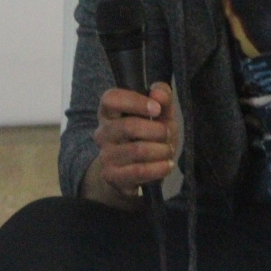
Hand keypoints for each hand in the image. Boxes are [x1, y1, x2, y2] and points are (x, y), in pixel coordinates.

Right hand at [90, 82, 176, 202]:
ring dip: (161, 150)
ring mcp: (105, 155)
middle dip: (158, 131)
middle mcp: (102, 132)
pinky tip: (167, 165)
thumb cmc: (148, 135)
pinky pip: (138, 171)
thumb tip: (158, 95)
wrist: (136, 171)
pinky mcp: (111, 175)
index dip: (135, 101)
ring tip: (168, 150)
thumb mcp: (159, 114)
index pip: (111, 98)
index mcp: (109, 111)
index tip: (157, 109)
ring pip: (137, 150)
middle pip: (129, 126)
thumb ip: (162, 97)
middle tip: (167, 135)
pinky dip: (159, 168)